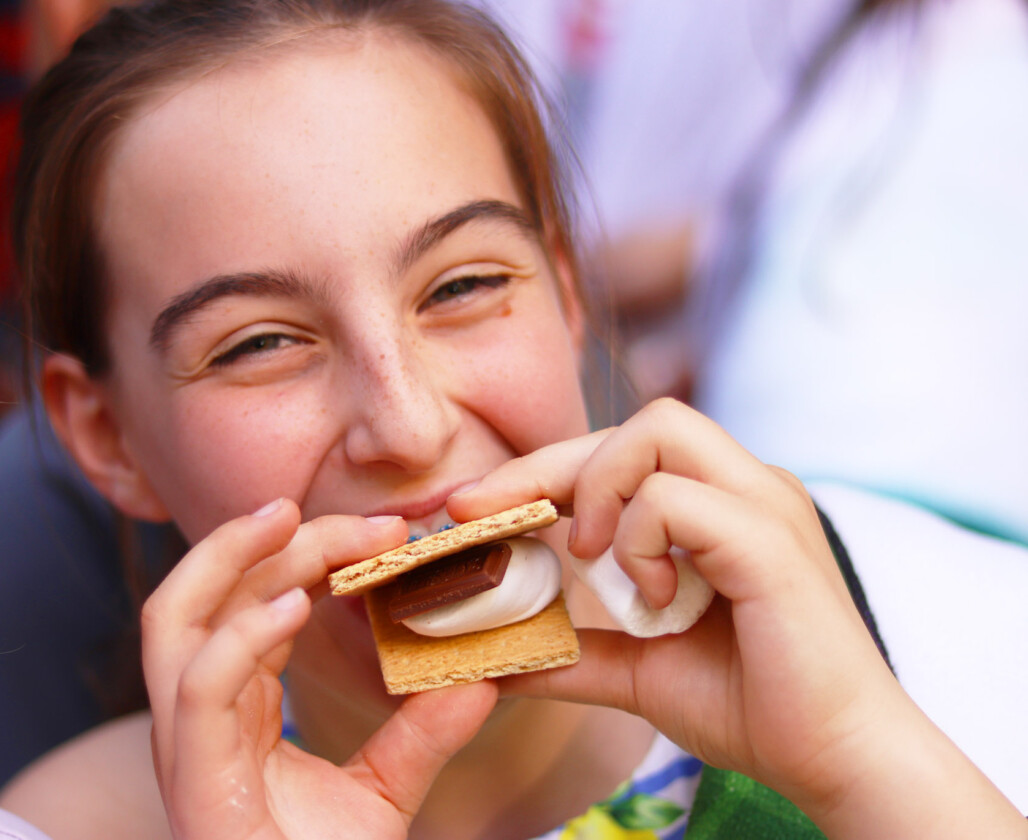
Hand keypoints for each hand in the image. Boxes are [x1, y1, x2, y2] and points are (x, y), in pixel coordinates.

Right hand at [141, 498, 496, 839]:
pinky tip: (292, 608)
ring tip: (287, 520)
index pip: (249, 608)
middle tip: (318, 505)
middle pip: (199, 597)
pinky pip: (198, 690)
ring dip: (228, 561)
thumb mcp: (384, 793)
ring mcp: (187, 748)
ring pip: (175, 622)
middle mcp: (198, 720)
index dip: (300, 558)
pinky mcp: (194, 782)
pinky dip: (238, 638)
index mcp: (234, 711)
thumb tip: (483, 675)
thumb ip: (423, 732)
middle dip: (251, 540)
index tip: (377, 530)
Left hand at [449, 399, 1023, 836]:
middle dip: (549, 463)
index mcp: (724, 501)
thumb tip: (494, 658)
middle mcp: (750, 485)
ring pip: (660, 431)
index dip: (541, 468)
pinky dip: (642, 541)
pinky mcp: (772, 540)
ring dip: (603, 490)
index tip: (469, 505)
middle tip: (493, 515)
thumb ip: (573, 652)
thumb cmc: (750, 705)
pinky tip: (654, 598)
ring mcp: (766, 503)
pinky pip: (678, 498)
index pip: (622, 449)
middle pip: (639, 422)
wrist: (835, 760)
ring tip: (595, 560)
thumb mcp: (638, 668)